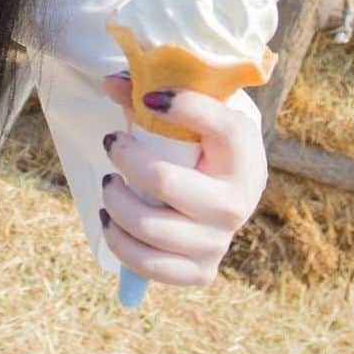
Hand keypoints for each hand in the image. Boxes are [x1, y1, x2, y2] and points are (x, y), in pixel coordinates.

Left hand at [98, 73, 266, 286]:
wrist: (226, 187)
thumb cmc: (201, 140)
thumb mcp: (185, 110)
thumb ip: (148, 91)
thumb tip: (109, 83)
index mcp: (244, 153)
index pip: (220, 125)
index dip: (182, 106)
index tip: (148, 99)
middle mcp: (238, 201)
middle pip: (165, 181)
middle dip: (126, 159)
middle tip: (111, 143)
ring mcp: (220, 241)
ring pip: (150, 227)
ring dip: (115, 201)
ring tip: (109, 184)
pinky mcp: (202, 271)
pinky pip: (151, 267)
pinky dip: (120, 243)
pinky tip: (111, 220)